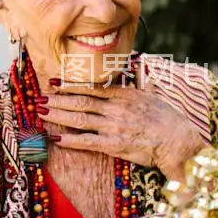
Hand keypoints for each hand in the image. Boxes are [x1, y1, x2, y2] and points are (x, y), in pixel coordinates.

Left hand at [43, 85, 206, 178]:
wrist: (178, 141)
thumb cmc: (169, 120)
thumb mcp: (154, 95)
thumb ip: (142, 84)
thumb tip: (139, 71)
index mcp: (125, 95)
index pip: (92, 88)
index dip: (71, 85)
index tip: (56, 82)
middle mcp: (116, 108)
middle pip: (81, 102)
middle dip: (58, 100)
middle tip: (40, 97)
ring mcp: (113, 127)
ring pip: (80, 119)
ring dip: (58, 115)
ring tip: (42, 112)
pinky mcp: (114, 145)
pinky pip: (87, 142)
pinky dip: (70, 140)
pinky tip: (56, 138)